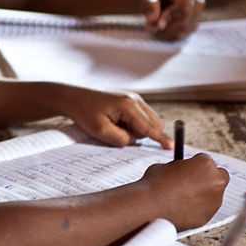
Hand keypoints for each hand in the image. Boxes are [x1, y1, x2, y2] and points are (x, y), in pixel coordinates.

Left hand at [50, 86, 171, 147]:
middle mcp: (135, 100)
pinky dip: (131, 124)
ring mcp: (134, 99)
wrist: (74, 98)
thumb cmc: (84, 112)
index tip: (172, 148)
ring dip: (135, 130)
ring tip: (113, 125)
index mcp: (129, 106)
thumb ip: (121, 139)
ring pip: (146, 122)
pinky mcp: (130, 101)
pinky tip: (115, 121)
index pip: (149, 127)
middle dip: (139, 135)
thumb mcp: (100, 131)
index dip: (160, 139)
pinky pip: (139, 118)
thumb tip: (134, 141)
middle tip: (116, 132)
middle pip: (152, 125)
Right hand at [139, 154, 228, 230]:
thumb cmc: (154, 184)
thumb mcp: (166, 166)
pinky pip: (205, 210)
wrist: (148, 206)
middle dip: (208, 178)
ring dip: (203, 194)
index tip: (188, 169)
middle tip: (193, 181)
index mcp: (205, 164)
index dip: (195, 164)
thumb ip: (180, 168)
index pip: (205, 160)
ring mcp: (214, 201)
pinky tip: (182, 208)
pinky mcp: (207, 217)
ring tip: (183, 197)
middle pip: (218, 176)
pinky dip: (197, 209)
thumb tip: (182, 172)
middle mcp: (215, 182)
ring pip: (214, 195)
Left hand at [143, 0, 204, 40]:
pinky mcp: (193, 27)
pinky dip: (168, 36)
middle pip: (183, 23)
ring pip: (182, 32)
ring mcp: (197, 17)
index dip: (169, 17)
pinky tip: (160, 30)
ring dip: (165, 33)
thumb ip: (150, 4)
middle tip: (150, 27)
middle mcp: (198, 3)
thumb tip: (152, 19)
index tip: (157, 24)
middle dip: (165, 28)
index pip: (183, 8)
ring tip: (153, 27)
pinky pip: (181, 37)